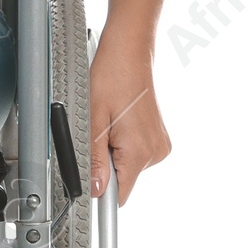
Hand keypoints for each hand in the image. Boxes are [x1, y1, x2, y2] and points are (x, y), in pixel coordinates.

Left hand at [88, 28, 170, 206]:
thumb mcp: (93, 120)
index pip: (120, 195)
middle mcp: (155, 151)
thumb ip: (95, 159)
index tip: (88, 189)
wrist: (129, 53)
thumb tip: (94, 189)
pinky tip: (118, 121)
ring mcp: (159, 145)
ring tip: (109, 121)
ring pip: (127, 166)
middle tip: (97, 133)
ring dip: (113, 151)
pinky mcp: (157, 138)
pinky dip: (122, 143)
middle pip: (122, 179)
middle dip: (104, 164)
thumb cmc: (111, 77)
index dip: (101, 193)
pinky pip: (134, 153)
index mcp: (140, 151)